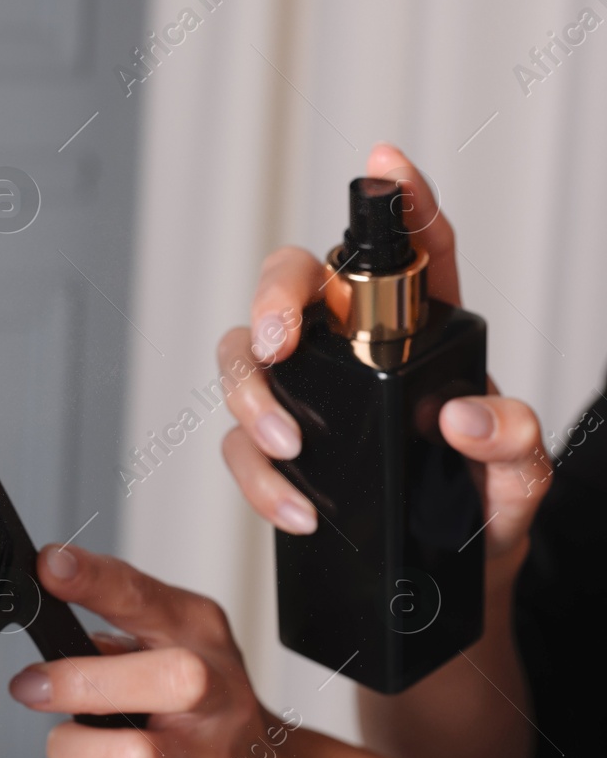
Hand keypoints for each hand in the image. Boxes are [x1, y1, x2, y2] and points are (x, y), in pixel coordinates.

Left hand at [8, 544, 310, 757]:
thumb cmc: (203, 710)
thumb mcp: (173, 645)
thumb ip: (116, 626)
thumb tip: (44, 616)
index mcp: (200, 636)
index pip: (146, 597)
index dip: (94, 579)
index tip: (50, 565)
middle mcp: (215, 696)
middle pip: (160, 681)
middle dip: (77, 683)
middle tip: (31, 687)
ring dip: (72, 749)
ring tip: (73, 744)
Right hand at [217, 142, 549, 582]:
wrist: (451, 594)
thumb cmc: (486, 514)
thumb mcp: (520, 482)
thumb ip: (513, 444)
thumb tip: (462, 418)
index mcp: (426, 334)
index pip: (419, 251)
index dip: (404, 200)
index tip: (387, 164)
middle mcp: (356, 350)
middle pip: (296, 285)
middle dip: (273, 299)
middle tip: (280, 340)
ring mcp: (308, 396)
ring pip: (244, 355)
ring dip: (249, 393)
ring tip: (287, 443)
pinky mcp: (274, 449)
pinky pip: (238, 444)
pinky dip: (257, 476)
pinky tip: (294, 505)